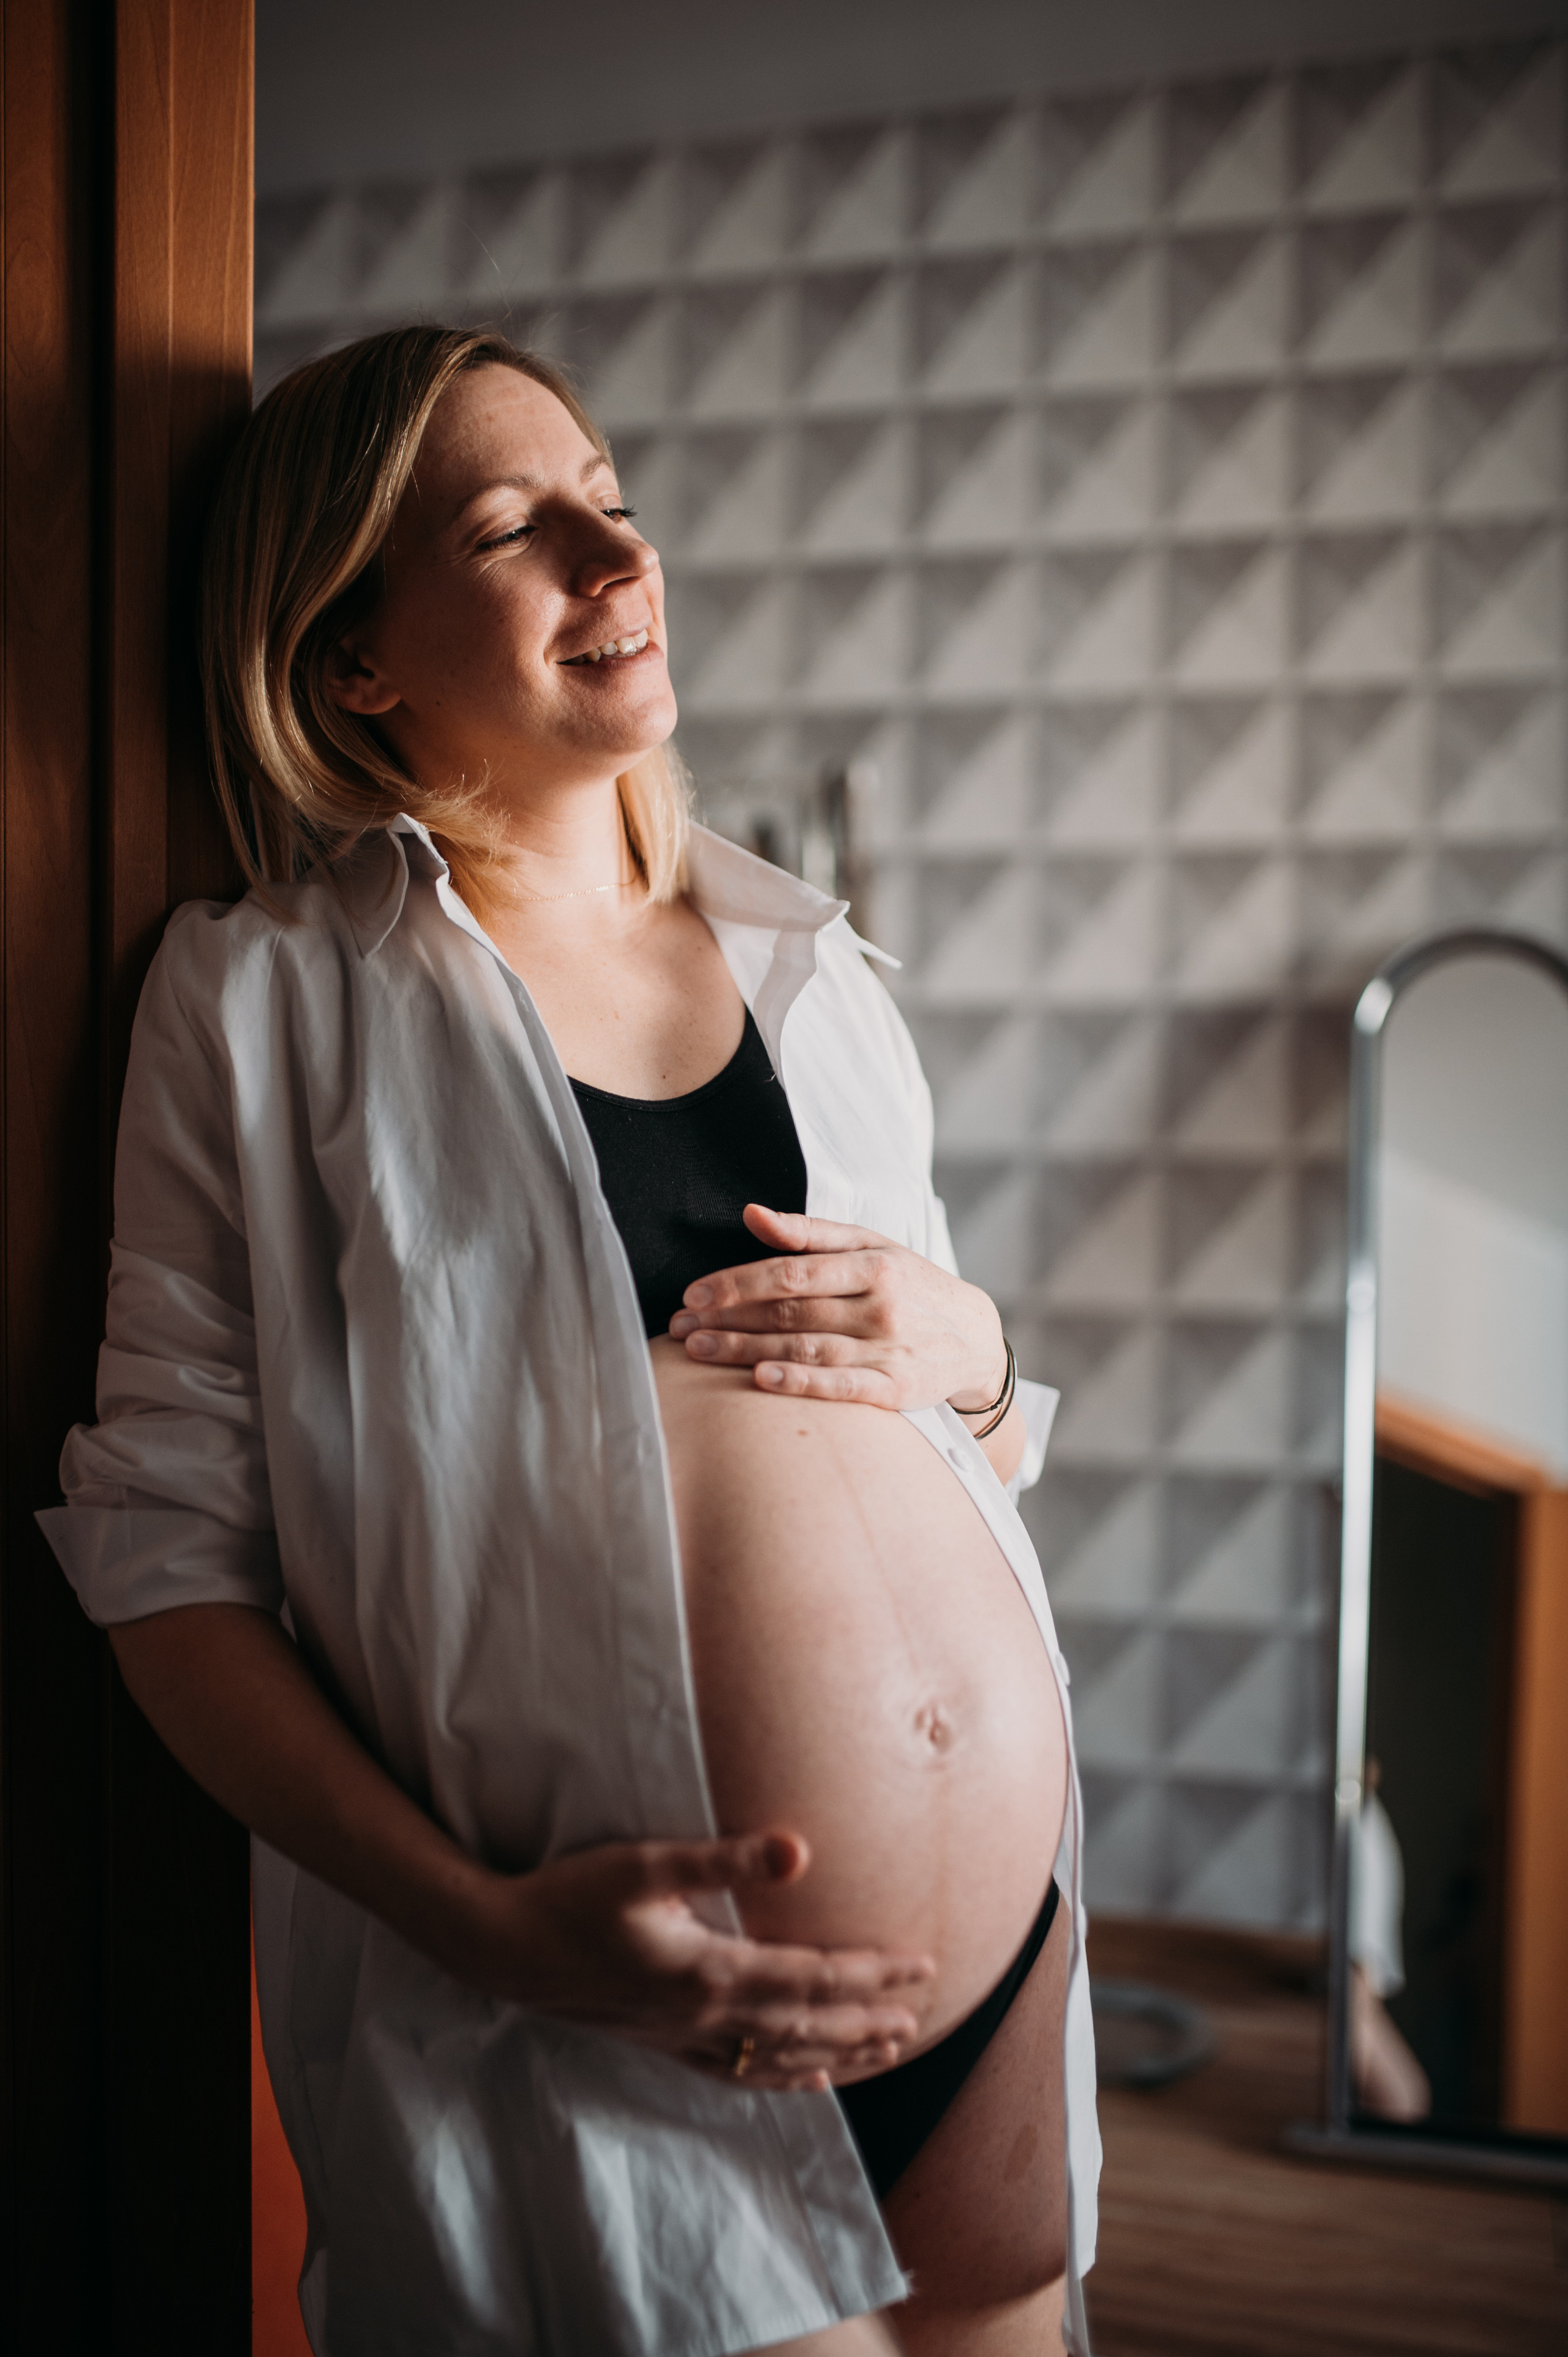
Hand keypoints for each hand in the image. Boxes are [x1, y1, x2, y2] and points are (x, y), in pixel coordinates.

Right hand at [469, 1827, 933, 2092]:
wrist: (502, 1948)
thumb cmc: (570, 1895)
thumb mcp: (644, 1864)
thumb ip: (723, 1858)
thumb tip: (798, 1848)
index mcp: (710, 1970)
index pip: (812, 1976)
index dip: (871, 1972)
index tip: (920, 1964)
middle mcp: (704, 2015)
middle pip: (807, 2024)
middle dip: (868, 2019)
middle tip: (921, 2016)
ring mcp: (681, 2036)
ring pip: (779, 2057)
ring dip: (838, 2053)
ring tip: (887, 2049)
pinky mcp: (661, 2041)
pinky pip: (736, 2072)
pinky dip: (782, 2077)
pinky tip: (809, 2077)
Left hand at [668, 1205, 1006, 1413]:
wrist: (975, 1338)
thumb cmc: (911, 1286)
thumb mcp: (871, 1246)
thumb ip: (810, 1233)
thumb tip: (751, 1214)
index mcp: (872, 1263)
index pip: (792, 1272)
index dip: (738, 1283)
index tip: (693, 1293)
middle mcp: (881, 1304)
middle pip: (791, 1312)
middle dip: (729, 1318)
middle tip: (679, 1326)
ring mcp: (889, 1348)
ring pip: (806, 1348)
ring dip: (746, 1350)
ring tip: (698, 1351)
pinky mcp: (897, 1388)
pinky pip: (842, 1386)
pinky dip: (801, 1382)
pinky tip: (761, 1379)